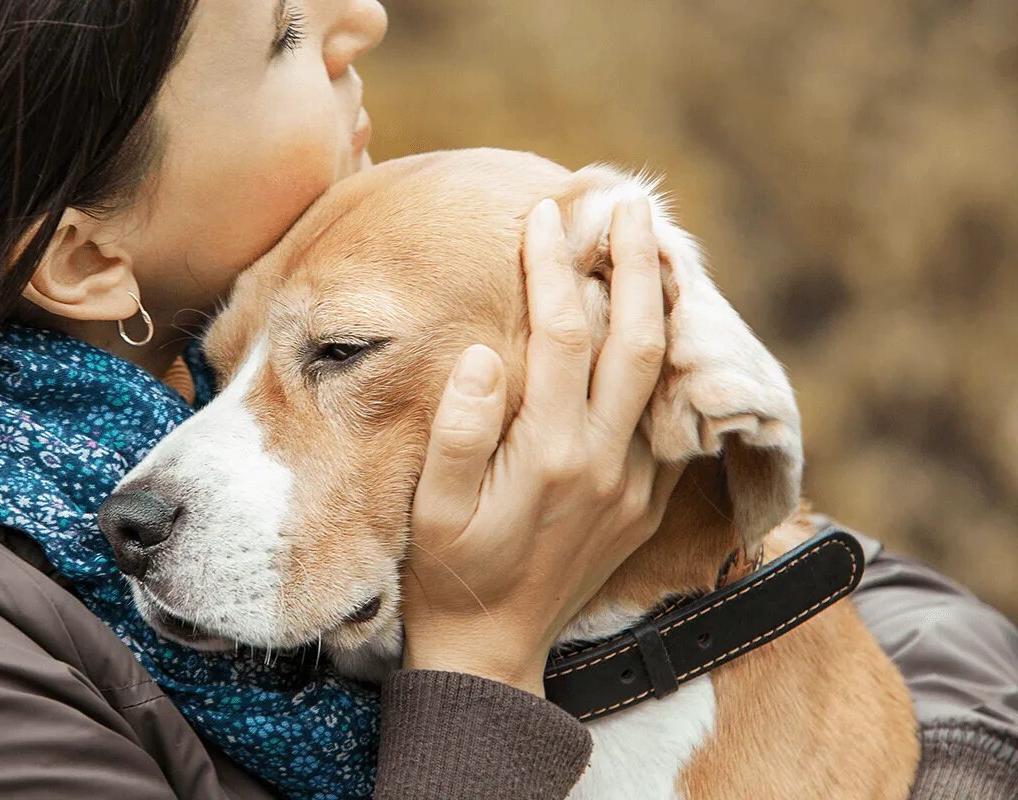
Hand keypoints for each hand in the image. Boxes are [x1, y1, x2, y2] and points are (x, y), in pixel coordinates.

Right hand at [401, 197, 682, 696]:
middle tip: (630, 203)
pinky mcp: (647, 503)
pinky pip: (667, 419)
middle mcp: (606, 463)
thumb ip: (458, 430)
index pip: (564, 335)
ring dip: (664, 306)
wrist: (495, 651)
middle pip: (638, 340)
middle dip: (635, 264)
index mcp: (551, 454)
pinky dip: (667, 364)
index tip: (543, 217)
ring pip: (664, 376)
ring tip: (657, 249)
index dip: (554, 268)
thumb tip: (483, 354)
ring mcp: (635, 485)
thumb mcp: (433, 509)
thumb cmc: (450, 574)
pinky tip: (655, 330)